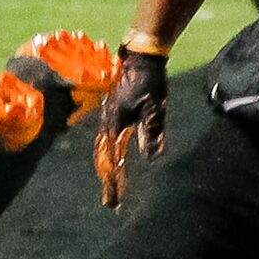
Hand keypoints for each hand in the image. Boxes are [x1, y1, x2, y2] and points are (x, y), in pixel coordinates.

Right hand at [93, 45, 168, 209]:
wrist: (140, 57)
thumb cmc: (149, 82)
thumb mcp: (154, 109)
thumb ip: (152, 133)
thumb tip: (152, 159)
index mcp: (115, 125)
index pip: (111, 160)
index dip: (113, 181)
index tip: (114, 199)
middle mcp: (107, 124)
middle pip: (103, 159)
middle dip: (108, 181)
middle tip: (111, 202)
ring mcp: (108, 118)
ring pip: (103, 150)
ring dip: (107, 170)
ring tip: (111, 186)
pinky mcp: (113, 114)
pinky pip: (107, 140)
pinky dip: (108, 155)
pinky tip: (115, 160)